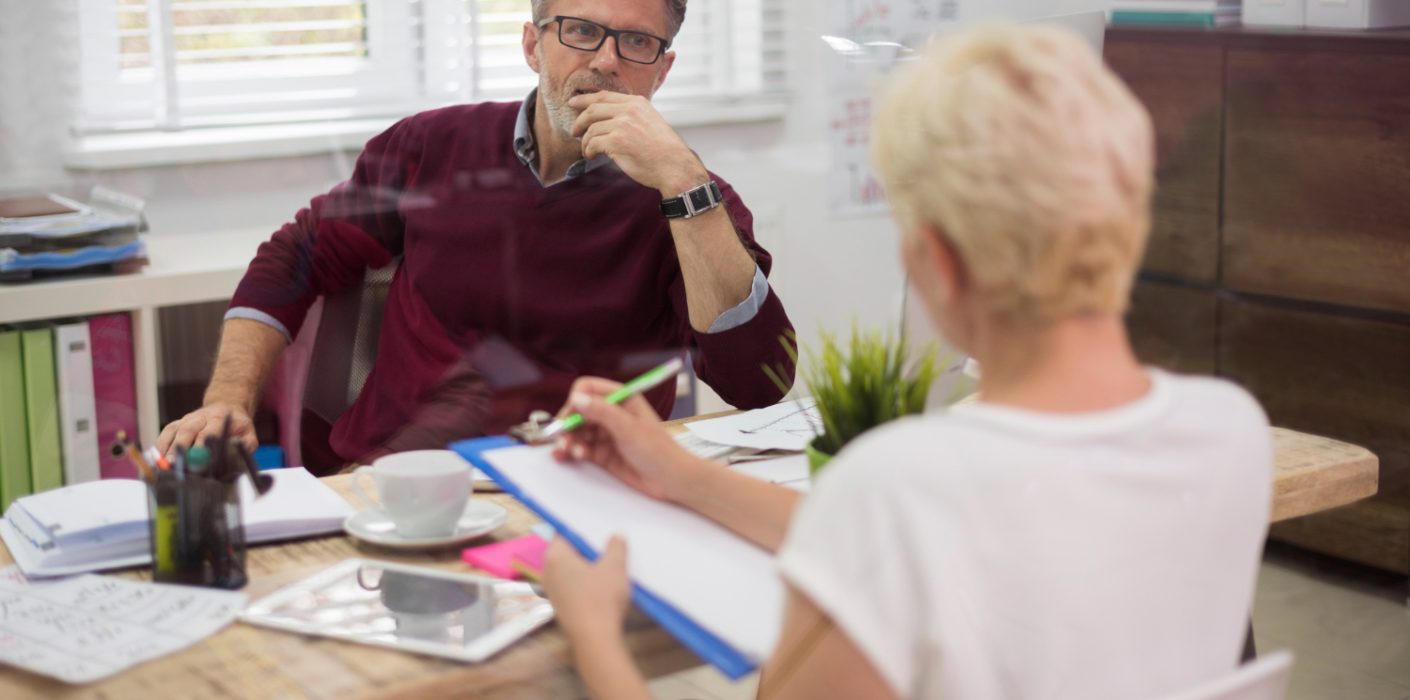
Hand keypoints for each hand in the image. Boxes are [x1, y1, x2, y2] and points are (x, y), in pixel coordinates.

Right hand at [155, 403, 256, 458]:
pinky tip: (157, 460)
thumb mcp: (248, 434)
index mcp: (219, 419)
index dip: (201, 446)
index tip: (197, 461)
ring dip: (166, 449)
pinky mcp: (176, 424)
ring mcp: (186, 420)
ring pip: (173, 431)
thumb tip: (236, 454)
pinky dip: (160, 446)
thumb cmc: (237, 427)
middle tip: (174, 464)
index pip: (208, 432)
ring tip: (163, 466)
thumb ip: (245, 445)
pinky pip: (165, 434)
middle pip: (187, 431)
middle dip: (180, 448)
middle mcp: (200, 417)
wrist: (226, 407)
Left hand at [542, 536, 632, 643]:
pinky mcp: (561, 606)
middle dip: (586, 548)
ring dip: (587, 566)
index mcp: (555, 557)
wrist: (595, 639)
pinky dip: (585, 582)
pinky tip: (602, 585)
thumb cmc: (601, 599)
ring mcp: (553, 591)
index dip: (582, 529)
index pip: (564, 533)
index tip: (598, 527)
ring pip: (570, 570)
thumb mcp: (615, 567)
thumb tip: (617, 535)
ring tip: (608, 563)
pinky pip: (572, 585)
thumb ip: (616, 546)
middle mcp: (548, 573)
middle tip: (606, 543)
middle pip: (567, 552)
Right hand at [551, 377, 704, 501]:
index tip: (570, 415)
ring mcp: (606, 434)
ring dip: (568, 439)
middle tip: (561, 437)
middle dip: (567, 423)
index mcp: (621, 399)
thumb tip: (576, 399)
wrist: (671, 480)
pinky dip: (573, 451)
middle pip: (578, 411)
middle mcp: (611, 414)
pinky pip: (581, 448)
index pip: (588, 389)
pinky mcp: (603, 453)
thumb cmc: (658, 450)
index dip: (576, 400)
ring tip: (566, 450)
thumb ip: (602, 412)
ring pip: (577, 431)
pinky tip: (570, 456)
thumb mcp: (628, 428)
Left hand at [569, 92, 708, 195]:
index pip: (604, 96)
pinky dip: (588, 151)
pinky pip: (592, 144)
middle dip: (579, 121)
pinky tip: (592, 156)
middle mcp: (628, 110)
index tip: (574, 102)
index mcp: (636, 103)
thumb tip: (609, 119)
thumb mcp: (650, 121)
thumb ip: (632, 116)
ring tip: (587, 150)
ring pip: (591, 129)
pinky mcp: (616, 142)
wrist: (674, 166)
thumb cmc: (664, 150)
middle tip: (574, 131)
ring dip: (585, 142)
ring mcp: (621, 125)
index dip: (585, 99)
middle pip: (593, 109)